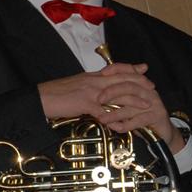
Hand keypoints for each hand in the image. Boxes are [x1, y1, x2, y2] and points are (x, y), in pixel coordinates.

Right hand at [38, 64, 178, 149]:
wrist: (40, 98)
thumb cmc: (55, 94)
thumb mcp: (75, 85)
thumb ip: (89, 85)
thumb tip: (99, 91)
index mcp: (92, 76)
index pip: (116, 68)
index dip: (131, 69)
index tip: (144, 70)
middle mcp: (94, 81)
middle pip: (123, 78)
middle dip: (140, 83)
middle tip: (152, 87)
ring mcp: (91, 92)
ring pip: (119, 93)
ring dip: (135, 99)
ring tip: (147, 104)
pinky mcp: (86, 104)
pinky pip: (105, 111)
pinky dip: (117, 117)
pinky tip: (126, 122)